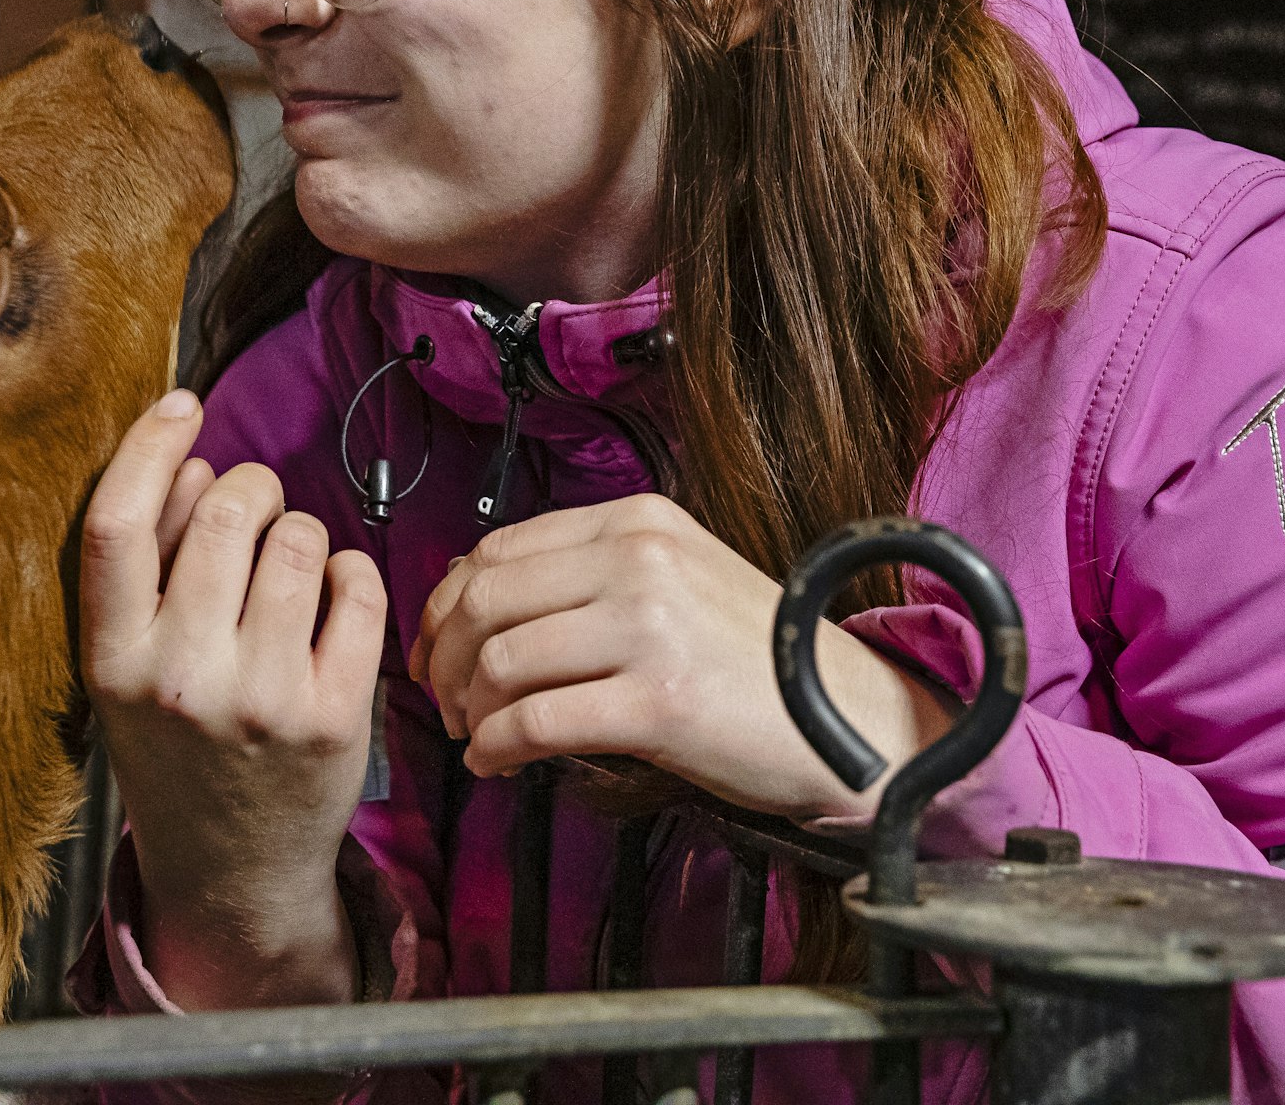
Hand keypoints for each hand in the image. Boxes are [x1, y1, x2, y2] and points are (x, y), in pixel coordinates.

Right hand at [79, 390, 388, 1009]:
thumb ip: (152, 568)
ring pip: (300, 537)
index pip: (115, 525)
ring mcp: (263, 700)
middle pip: (223, 512)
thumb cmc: (179, 747)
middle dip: (250, 489)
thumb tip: (195, 462)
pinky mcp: (336, 715)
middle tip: (254, 510)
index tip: (183, 403)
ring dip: (302, 530)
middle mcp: (182, 680)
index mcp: (112, 663)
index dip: (147, 446)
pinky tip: (333, 597)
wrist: (233, 872)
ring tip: (290, 570)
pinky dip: (351, 570)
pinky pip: (359, 583)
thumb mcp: (131, 668)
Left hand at [408, 493, 948, 820]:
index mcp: (637, 521)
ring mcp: (650, 627)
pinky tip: (496, 763)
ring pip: (502, 661)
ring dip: (469, 709)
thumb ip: (590, 574)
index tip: (434, 649)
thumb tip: (480, 597)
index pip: (496, 549)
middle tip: (444, 702)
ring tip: (476, 737)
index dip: (444, 605)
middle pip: (484, 601)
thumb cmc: (755, 659)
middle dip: (445, 659)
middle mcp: (639, 560)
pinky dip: (497, 747)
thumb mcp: (676, 578)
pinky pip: (537, 722)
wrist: (850, 716)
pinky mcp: (660, 701)